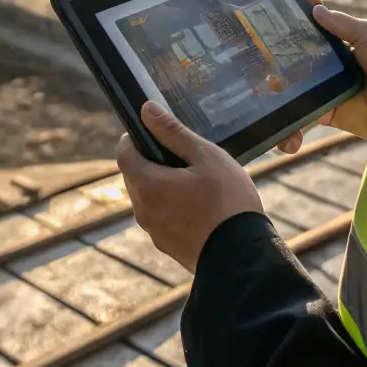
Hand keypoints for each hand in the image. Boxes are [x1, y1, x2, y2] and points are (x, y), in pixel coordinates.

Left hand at [116, 100, 262, 271]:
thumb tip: (147, 110)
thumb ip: (173, 132)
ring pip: (148, 198)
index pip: (124, 154)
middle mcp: (144, 211)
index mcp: (148, 185)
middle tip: (183, 155)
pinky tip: (200, 205)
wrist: (242, 256)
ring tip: (196, 181)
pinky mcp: (168, 246)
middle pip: (135, 176)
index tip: (153, 131)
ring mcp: (155, 232)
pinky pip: (161, 217)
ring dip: (162, 185)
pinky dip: (171, 206)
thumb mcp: (206, 156)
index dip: (134, 138)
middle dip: (151, 161)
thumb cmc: (227, 201)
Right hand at [276, 0, 366, 151]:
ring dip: (279, 89)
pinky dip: (291, 125)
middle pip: (303, 60)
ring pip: (298, 88)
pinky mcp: (329, 115)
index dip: (300, 21)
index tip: (280, 7)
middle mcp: (336, 69)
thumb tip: (316, 8)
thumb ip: (342, 24)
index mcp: (346, 47)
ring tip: (263, 86)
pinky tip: (278, 120)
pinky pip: (305, 116)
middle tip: (258, 51)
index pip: (318, 32)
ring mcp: (331, 92)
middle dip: (280, 57)